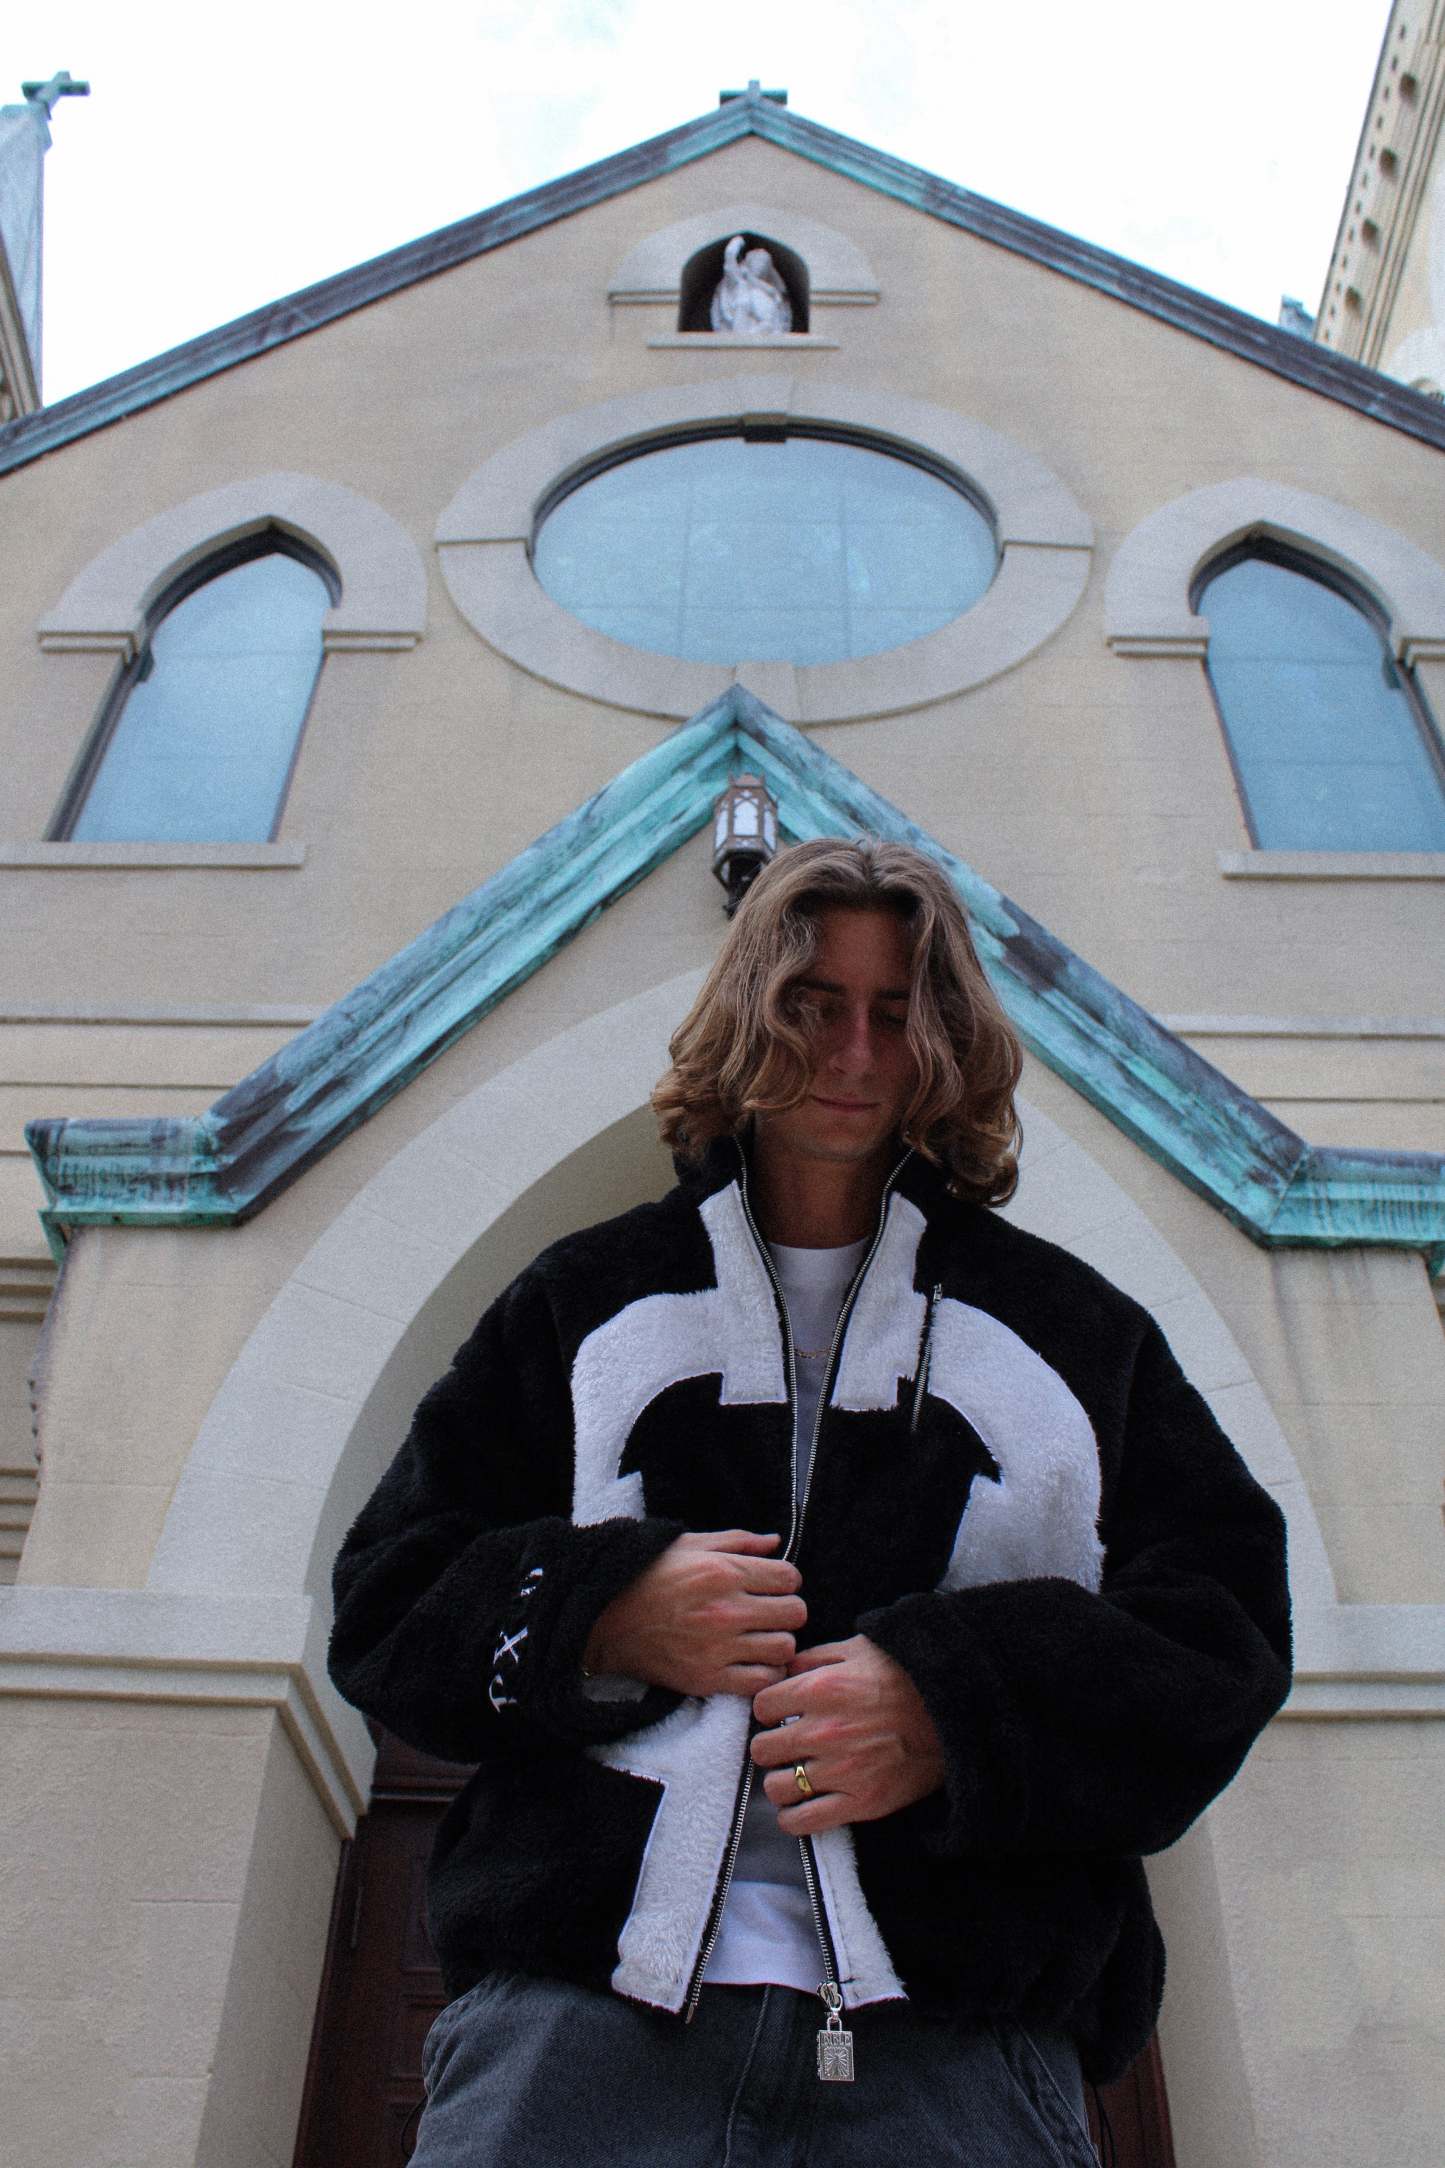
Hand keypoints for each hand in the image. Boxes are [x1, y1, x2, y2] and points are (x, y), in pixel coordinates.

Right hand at [584, 1530, 805, 1699]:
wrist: (604, 1619)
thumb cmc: (648, 1575)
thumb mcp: (690, 1544)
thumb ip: (738, 1540)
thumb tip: (776, 1542)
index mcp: (723, 1572)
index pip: (790, 1578)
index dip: (785, 1580)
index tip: (772, 1584)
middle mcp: (725, 1610)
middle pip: (795, 1613)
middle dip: (787, 1609)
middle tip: (769, 1611)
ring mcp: (718, 1648)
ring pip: (784, 1648)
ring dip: (778, 1642)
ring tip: (761, 1637)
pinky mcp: (707, 1679)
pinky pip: (762, 1681)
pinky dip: (765, 1672)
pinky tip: (752, 1661)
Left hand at [750, 1635, 944, 1833]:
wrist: (954, 1710)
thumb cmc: (905, 1674)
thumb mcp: (858, 1649)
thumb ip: (813, 1658)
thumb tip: (783, 1671)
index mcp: (820, 1689)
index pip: (761, 1706)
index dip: (769, 1709)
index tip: (780, 1714)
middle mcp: (824, 1731)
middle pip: (762, 1749)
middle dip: (771, 1746)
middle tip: (785, 1745)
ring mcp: (842, 1771)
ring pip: (777, 1788)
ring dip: (781, 1782)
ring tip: (794, 1775)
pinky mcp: (862, 1803)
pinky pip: (804, 1822)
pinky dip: (794, 1817)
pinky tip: (800, 1806)